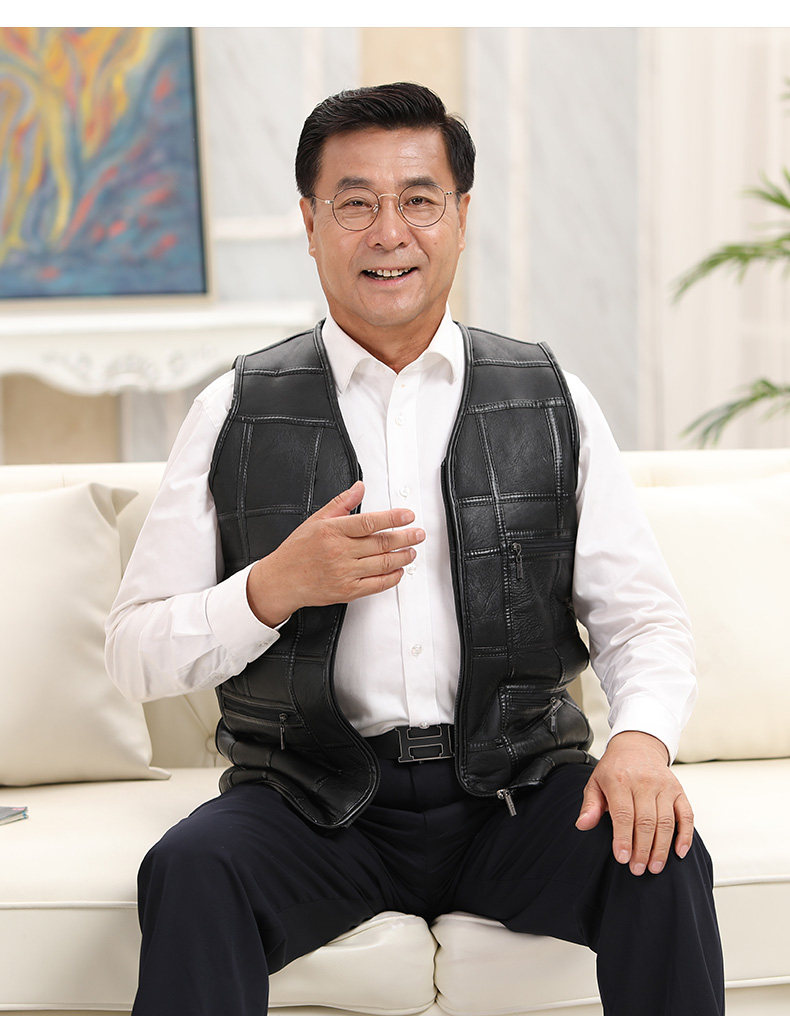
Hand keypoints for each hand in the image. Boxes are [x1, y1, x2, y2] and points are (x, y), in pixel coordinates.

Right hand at [246, 480, 423, 626]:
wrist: (281, 580)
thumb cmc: (298, 550)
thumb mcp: (316, 520)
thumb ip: (341, 503)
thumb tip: (360, 487)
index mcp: (333, 531)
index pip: (369, 522)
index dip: (393, 518)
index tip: (408, 516)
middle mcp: (339, 552)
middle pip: (381, 543)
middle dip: (405, 538)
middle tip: (418, 534)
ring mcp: (344, 573)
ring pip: (382, 564)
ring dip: (402, 557)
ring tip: (411, 551)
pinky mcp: (347, 591)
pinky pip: (376, 585)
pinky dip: (392, 578)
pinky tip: (398, 571)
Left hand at [575, 730, 693, 875]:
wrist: (637, 746)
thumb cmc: (614, 769)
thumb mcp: (595, 782)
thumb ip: (590, 805)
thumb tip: (582, 825)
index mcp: (619, 780)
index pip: (623, 814)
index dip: (624, 838)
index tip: (623, 859)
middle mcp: (644, 782)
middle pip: (646, 821)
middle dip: (642, 849)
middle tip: (637, 869)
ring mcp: (664, 786)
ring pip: (666, 822)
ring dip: (661, 848)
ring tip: (654, 867)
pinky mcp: (678, 790)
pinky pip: (686, 815)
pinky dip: (685, 835)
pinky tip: (678, 853)